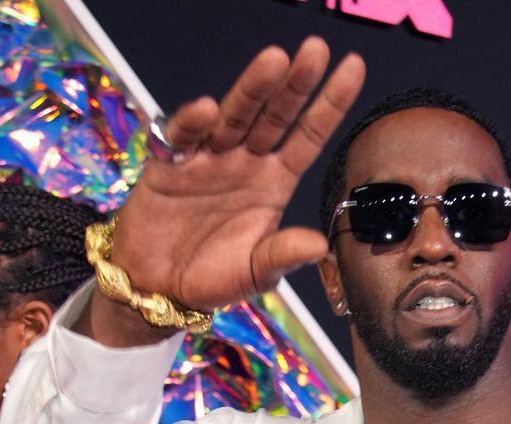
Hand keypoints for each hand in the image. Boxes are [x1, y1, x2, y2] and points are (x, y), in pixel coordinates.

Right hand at [91, 39, 364, 339]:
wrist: (158, 287)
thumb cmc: (212, 278)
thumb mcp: (255, 272)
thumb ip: (283, 255)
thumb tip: (320, 245)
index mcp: (274, 182)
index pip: (308, 137)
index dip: (330, 104)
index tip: (353, 69)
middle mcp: (245, 162)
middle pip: (274, 115)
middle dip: (295, 84)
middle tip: (315, 50)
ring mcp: (208, 159)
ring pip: (234, 115)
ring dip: (252, 88)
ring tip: (273, 61)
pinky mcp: (169, 165)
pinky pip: (181, 137)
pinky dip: (191, 123)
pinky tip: (205, 110)